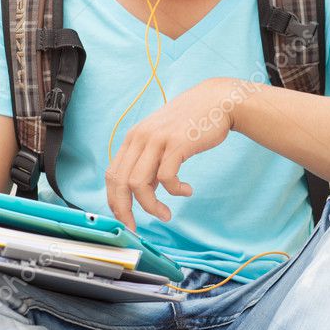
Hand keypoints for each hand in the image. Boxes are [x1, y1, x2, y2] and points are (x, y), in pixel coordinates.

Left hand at [106, 77, 237, 229]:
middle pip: (120, 182)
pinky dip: (175, 191)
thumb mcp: (162, 139)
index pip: (112, 175)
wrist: (217, 101)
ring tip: (166, 214)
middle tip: (135, 228)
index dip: (114, 201)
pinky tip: (186, 190)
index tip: (125, 218)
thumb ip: (150, 162)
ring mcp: (157, 140)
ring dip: (151, 206)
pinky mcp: (177, 143)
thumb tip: (144, 191)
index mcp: (133, 138)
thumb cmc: (191, 124)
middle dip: (125, 210)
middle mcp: (140, 138)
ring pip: (139, 183)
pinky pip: (166, 177)